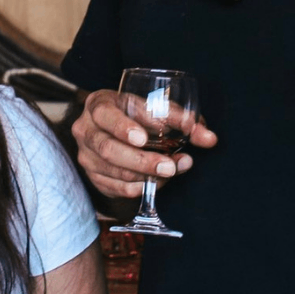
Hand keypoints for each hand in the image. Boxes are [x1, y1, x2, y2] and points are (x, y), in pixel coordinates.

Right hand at [71, 88, 216, 199]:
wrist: (110, 126)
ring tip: (172, 171)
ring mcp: (86, 156)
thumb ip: (182, 120)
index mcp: (98, 105)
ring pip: (113, 172)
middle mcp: (85, 130)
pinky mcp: (93, 177)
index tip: (143, 139)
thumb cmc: (135, 114)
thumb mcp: (153, 107)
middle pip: (108, 149)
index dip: (123, 127)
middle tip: (170, 166)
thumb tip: (209, 138)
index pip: (105, 115)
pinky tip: (158, 181)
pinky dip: (139, 187)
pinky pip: (115, 188)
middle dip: (142, 160)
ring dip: (146, 176)